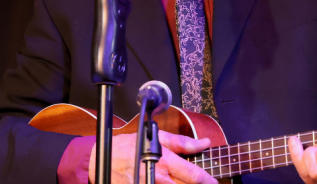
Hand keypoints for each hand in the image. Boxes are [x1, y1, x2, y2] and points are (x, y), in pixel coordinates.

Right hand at [88, 132, 216, 183]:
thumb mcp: (155, 137)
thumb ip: (182, 142)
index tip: (216, 183)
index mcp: (166, 162)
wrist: (100, 160)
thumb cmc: (127, 147)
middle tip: (207, 183)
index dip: (209, 181)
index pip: (194, 175)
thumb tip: (203, 142)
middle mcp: (160, 179)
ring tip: (184, 182)